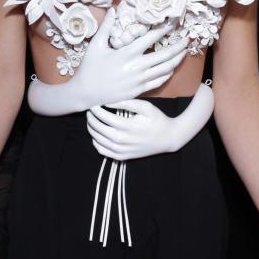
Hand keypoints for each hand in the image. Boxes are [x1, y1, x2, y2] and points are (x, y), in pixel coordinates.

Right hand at [27, 7, 187, 115]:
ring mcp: (140, 80)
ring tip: (184, 51)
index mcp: (127, 53)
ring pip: (165, 68)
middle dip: (179, 45)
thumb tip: (113, 9)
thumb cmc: (89, 68)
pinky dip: (168, 73)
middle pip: (165, 54)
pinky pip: (160, 81)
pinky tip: (172, 67)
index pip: (151, 38)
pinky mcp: (140, 90)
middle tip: (188, 38)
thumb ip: (106, 26)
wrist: (86, 94)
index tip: (174, 22)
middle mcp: (136, 66)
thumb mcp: (96, 45)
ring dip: (177, 59)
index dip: (165, 28)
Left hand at [85, 83, 213, 159]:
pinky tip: (97, 135)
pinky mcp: (123, 157)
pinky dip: (96, 143)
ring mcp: (122, 150)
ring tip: (92, 120)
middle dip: (91, 118)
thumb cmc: (157, 120)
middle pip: (97, 128)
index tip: (93, 102)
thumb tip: (108, 101)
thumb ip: (126, 103)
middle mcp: (122, 140)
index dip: (95, 109)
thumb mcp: (145, 107)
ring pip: (97, 140)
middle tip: (89, 110)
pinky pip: (103, 151)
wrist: (168, 138)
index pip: (103, 116)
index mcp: (127, 126)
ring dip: (92, 129)